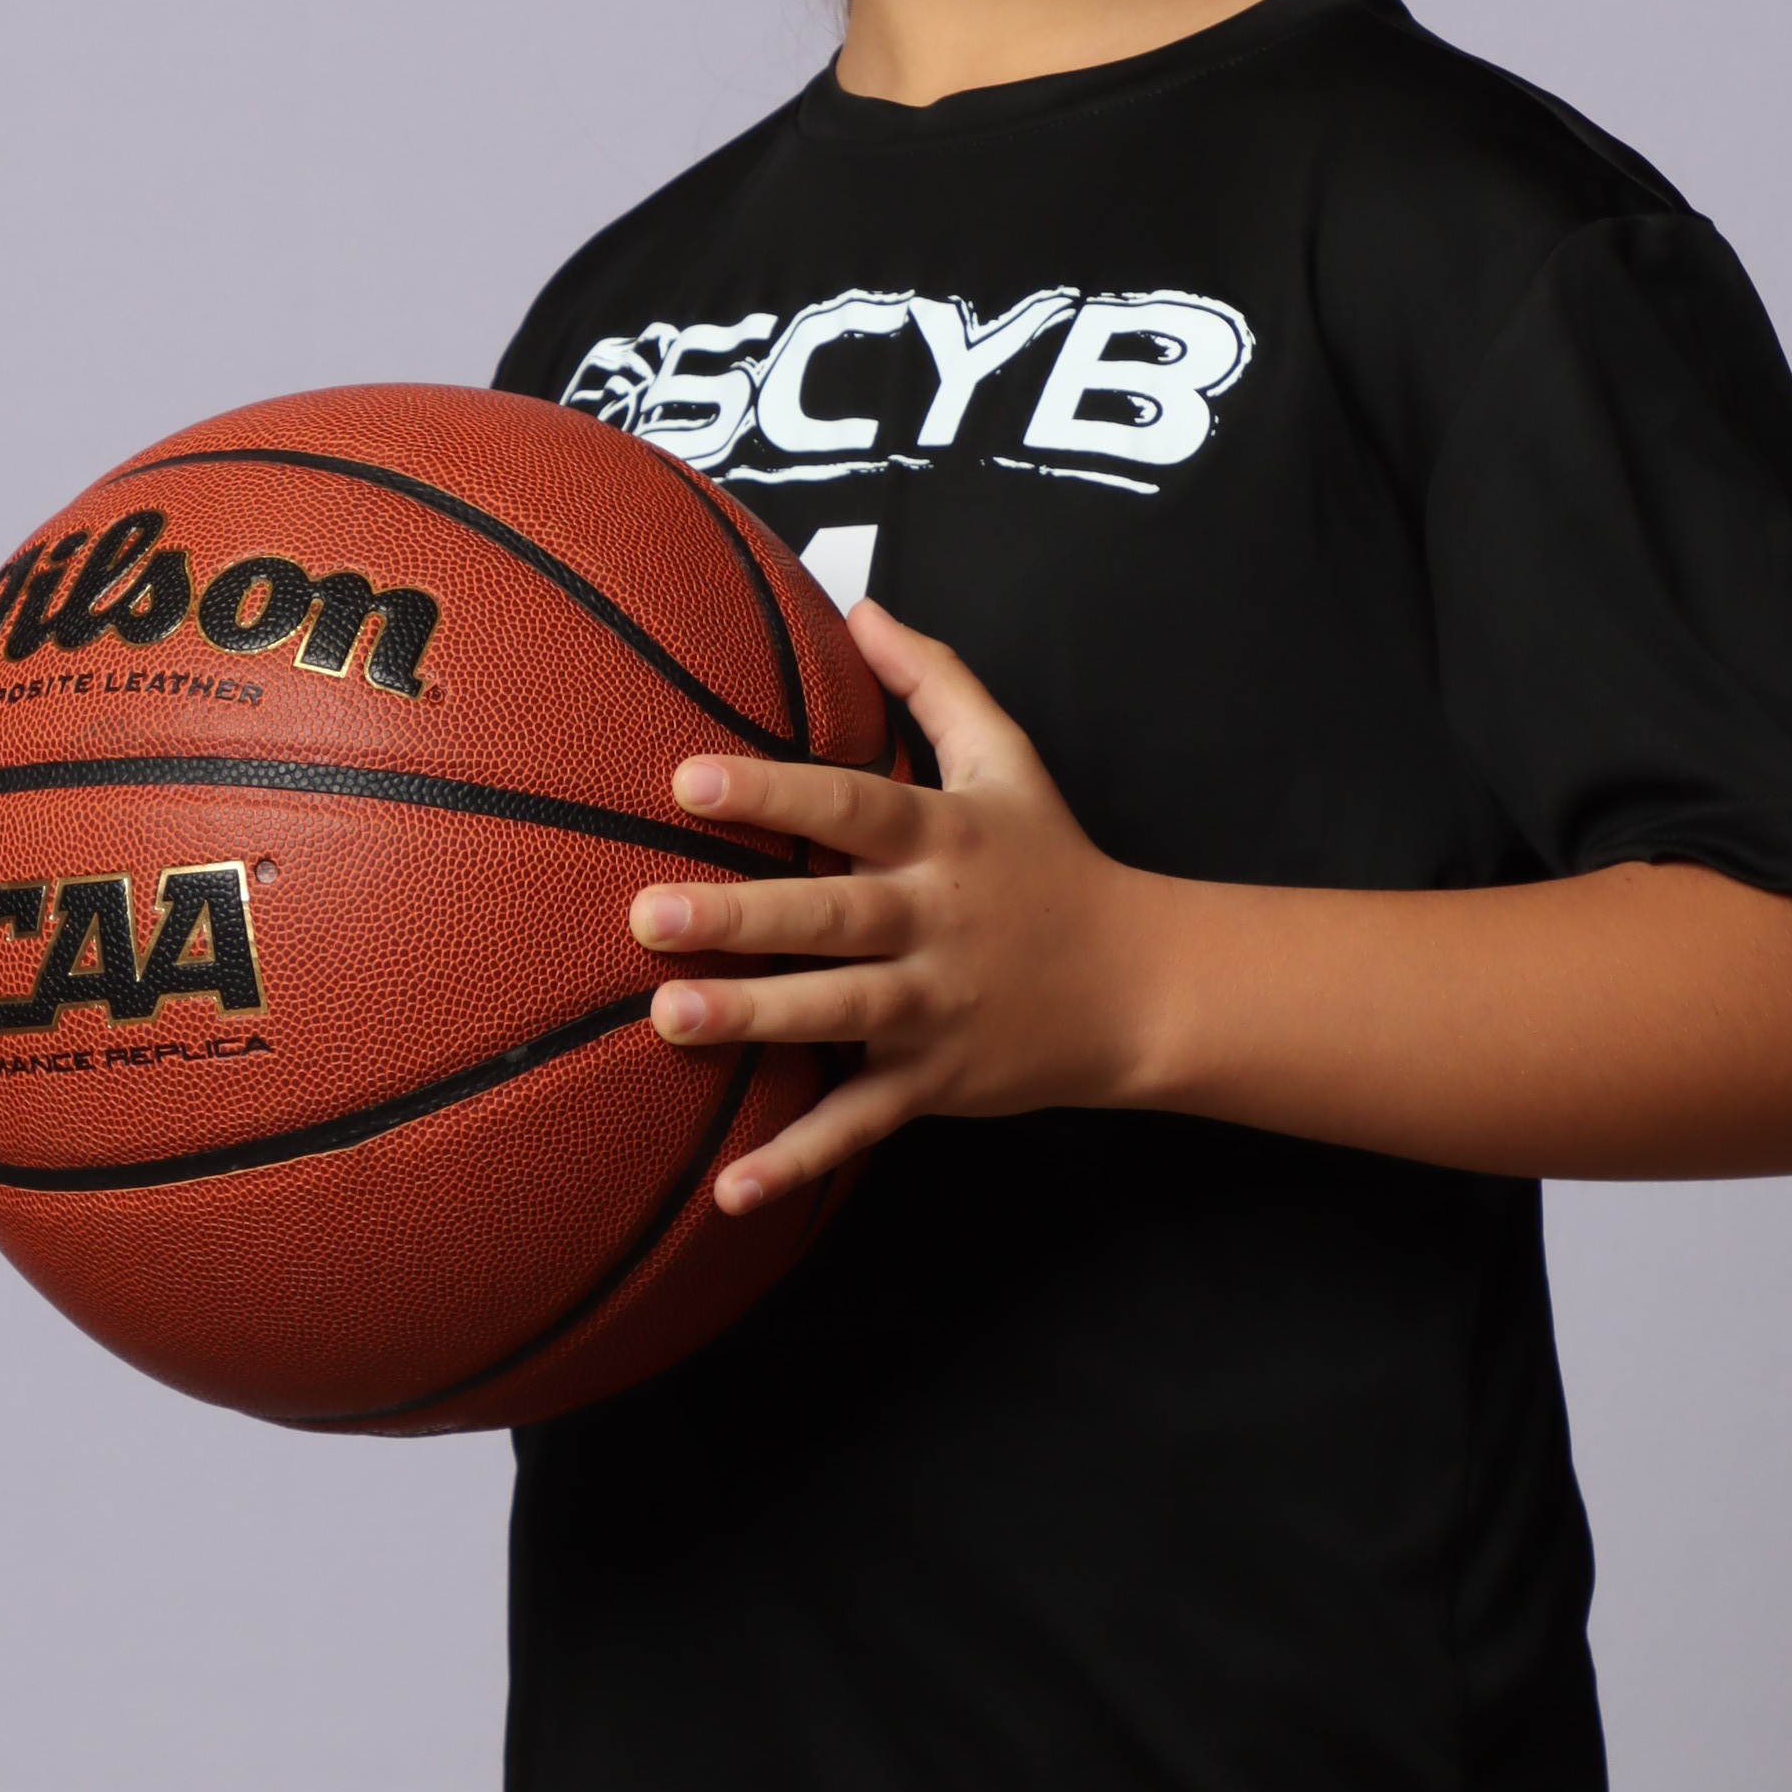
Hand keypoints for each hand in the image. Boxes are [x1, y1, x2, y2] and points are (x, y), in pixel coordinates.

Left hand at [630, 600, 1152, 1211]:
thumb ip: (934, 681)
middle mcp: (937, 922)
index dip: (775, 793)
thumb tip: (860, 603)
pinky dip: (799, 1159)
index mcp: (945, 839)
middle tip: (646, 913)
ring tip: (667, 1017)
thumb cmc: (1056, 861)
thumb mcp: (1009, 759)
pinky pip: (862, 1123)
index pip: (853, 806)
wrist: (1146, 985)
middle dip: (742, 917)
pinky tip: (730, 1188)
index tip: (688, 780)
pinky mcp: (937, 1081)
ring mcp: (938, 1007)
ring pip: (838, 1014)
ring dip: (754, 1020)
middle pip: (833, 916)